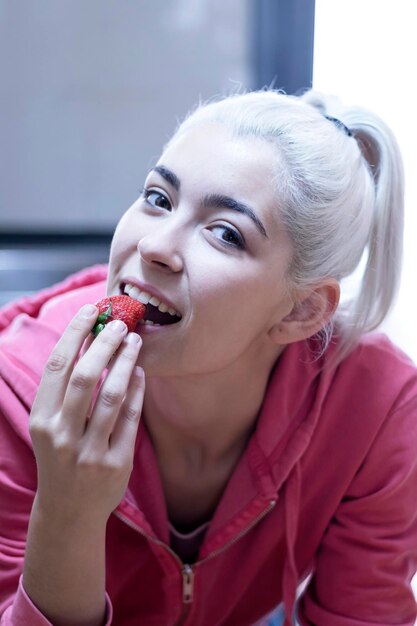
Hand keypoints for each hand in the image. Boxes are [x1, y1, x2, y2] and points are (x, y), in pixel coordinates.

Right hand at [29, 303, 144, 526]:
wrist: (69, 511)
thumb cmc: (60, 456)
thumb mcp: (50, 426)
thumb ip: (64, 390)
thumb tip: (89, 338)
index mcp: (41, 420)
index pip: (57, 366)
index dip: (74, 333)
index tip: (90, 311)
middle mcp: (62, 436)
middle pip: (85, 377)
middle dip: (104, 344)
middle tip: (120, 324)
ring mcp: (89, 452)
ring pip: (112, 396)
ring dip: (125, 362)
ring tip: (135, 341)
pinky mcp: (115, 464)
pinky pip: (131, 418)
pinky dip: (137, 391)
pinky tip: (140, 372)